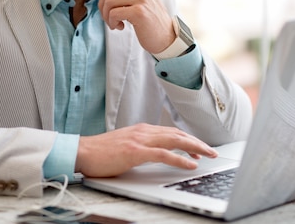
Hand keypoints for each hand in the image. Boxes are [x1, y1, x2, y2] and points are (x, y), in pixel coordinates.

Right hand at [75, 123, 217, 177]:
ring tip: (208, 155)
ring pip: (175, 140)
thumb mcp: (125, 146)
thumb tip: (156, 155)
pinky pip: (164, 154)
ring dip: (195, 148)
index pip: (171, 132)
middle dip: (197, 143)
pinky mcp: (136, 152)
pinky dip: (180, 159)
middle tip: (212, 151)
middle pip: (178, 134)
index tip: (199, 148)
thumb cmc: (100, 152)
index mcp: (142, 130)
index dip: (188, 140)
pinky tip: (191, 164)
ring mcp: (140, 140)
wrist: (81, 152)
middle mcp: (144, 131)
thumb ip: (141, 147)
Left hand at [98, 0, 175, 53]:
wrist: (166, 37)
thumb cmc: (149, 19)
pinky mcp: (139, 11)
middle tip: (109, 17)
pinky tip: (119, 27)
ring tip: (114, 23)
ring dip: (106, 15)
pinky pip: (113, 13)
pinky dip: (112, 22)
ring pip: (108, 1)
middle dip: (103, 5)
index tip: (110, 3)